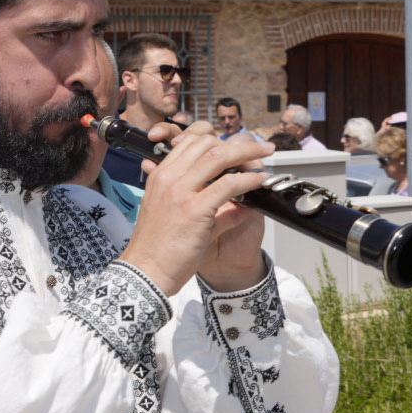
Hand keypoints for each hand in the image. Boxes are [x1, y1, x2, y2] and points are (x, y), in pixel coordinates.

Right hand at [120, 125, 271, 297]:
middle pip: (206, 143)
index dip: (216, 140)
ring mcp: (180, 192)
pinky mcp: (195, 209)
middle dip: (236, 142)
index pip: (189, 142)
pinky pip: (229, 184)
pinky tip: (260, 180)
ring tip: (265, 155)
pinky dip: (249, 179)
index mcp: (160, 176)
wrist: (146, 272)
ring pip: (219, 156)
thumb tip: (225, 194)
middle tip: (258, 147)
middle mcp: (168, 178)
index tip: (233, 148)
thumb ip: (194, 198)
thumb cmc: (156, 248)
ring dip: (248, 152)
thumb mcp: (168, 212)